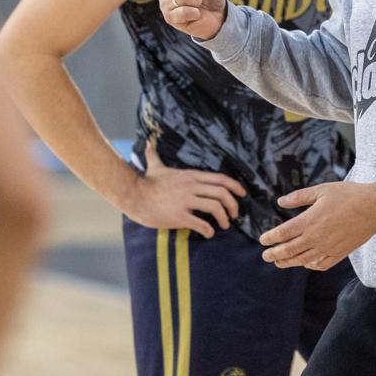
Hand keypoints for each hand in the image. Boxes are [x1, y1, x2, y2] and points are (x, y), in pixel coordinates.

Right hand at [126, 143, 246, 236]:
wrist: (133, 196)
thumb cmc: (145, 183)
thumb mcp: (155, 166)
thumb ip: (155, 155)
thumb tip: (149, 142)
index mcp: (191, 176)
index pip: (221, 179)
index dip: (236, 187)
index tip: (242, 194)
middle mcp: (191, 186)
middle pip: (223, 194)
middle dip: (233, 206)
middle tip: (234, 216)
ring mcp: (185, 201)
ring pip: (215, 208)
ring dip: (224, 218)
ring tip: (224, 225)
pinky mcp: (178, 215)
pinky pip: (201, 223)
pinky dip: (208, 230)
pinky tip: (208, 233)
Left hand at [259, 181, 375, 269]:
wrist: (374, 207)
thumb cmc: (348, 195)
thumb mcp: (321, 190)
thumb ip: (299, 197)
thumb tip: (280, 201)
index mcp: (309, 220)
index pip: (283, 233)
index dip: (270, 238)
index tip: (262, 240)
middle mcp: (316, 237)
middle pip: (289, 250)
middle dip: (274, 254)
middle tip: (265, 256)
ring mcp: (328, 248)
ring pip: (303, 260)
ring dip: (288, 262)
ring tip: (279, 262)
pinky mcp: (340, 253)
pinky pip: (321, 264)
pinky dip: (310, 265)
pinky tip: (306, 263)